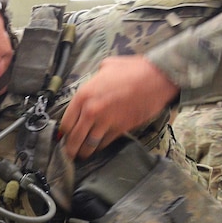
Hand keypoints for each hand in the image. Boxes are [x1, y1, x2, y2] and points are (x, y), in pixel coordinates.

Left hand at [59, 55, 178, 158]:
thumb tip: (93, 81)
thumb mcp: (106, 67)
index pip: (66, 123)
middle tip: (68, 154)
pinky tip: (97, 149)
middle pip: (73, 138)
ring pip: (88, 145)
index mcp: (83, 95)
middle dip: (69, 148)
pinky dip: (99, 148)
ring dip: (83, 152)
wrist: (157, 78)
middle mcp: (90, 111)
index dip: (64, 132)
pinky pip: (104, 144)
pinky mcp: (120, 129)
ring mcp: (105, 122)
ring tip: (81, 155)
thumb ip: (94, 78)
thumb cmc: (133, 70)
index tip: (64, 137)